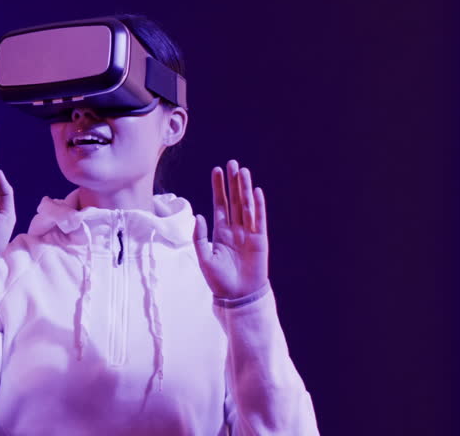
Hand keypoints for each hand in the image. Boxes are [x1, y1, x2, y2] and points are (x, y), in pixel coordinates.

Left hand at [192, 160, 268, 299]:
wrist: (237, 296)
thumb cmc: (219, 280)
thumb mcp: (204, 258)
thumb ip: (199, 237)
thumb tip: (199, 216)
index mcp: (221, 231)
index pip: (220, 204)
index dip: (218, 187)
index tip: (217, 170)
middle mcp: (235, 229)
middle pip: (234, 200)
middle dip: (232, 182)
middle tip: (232, 163)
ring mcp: (248, 233)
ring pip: (246, 206)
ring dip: (245, 189)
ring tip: (243, 171)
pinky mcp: (260, 240)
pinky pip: (259, 220)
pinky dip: (258, 206)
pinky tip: (256, 192)